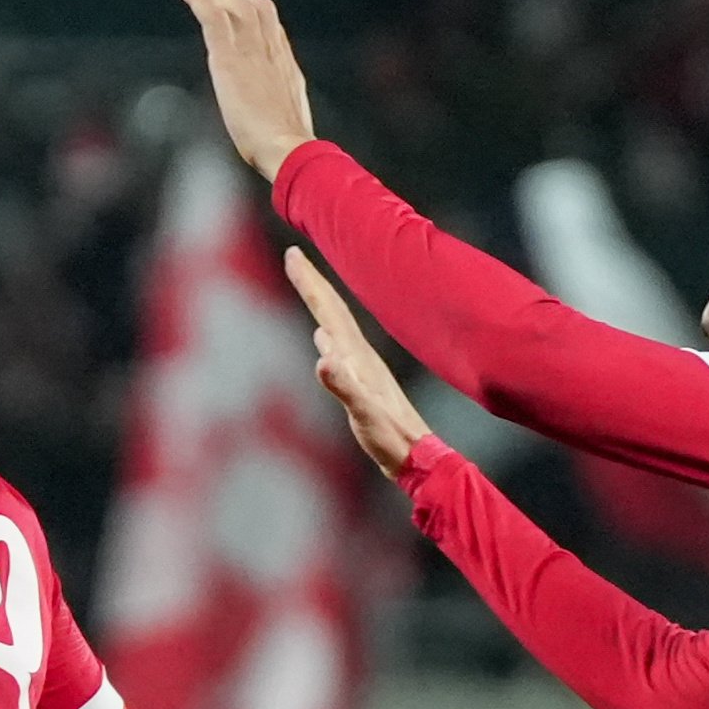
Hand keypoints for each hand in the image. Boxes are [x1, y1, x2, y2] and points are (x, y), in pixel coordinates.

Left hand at [176, 0, 315, 179]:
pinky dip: (199, 1)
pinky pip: (214, 19)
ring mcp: (251, 53)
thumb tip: (276, 129)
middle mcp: (270, 53)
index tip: (242, 8)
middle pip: (256, 10)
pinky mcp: (230, 60)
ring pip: (234, 8)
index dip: (257, 14)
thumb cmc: (289, 150)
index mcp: (285, 68)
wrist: (289, 148)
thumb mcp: (288, 125)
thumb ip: (279, 115)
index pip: (272, 29)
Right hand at [285, 249, 423, 479]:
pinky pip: (340, 350)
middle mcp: (359, 356)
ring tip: (307, 285)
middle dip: (312, 282)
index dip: (310, 283)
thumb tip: (322, 358)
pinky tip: (323, 338)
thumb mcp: (365, 414)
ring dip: (320, 303)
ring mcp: (361, 368)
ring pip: (336, 325)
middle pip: (332, 310)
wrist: (415, 454)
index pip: (329, 311)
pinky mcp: (363, 383)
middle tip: (294, 256)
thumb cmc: (389, 437)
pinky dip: (328, 336)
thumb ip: (344, 386)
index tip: (293, 254)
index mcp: (356, 357)